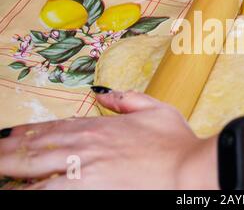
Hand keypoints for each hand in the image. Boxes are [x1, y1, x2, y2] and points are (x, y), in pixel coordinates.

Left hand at [0, 90, 217, 188]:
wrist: (187, 168)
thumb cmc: (176, 141)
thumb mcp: (156, 109)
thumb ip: (126, 98)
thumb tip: (102, 91)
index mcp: (100, 126)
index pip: (55, 127)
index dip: (29, 132)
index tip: (10, 135)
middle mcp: (86, 144)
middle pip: (37, 145)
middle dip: (8, 150)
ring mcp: (84, 166)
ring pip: (35, 165)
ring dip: (10, 166)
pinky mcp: (87, 187)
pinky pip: (48, 189)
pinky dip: (30, 189)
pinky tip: (18, 189)